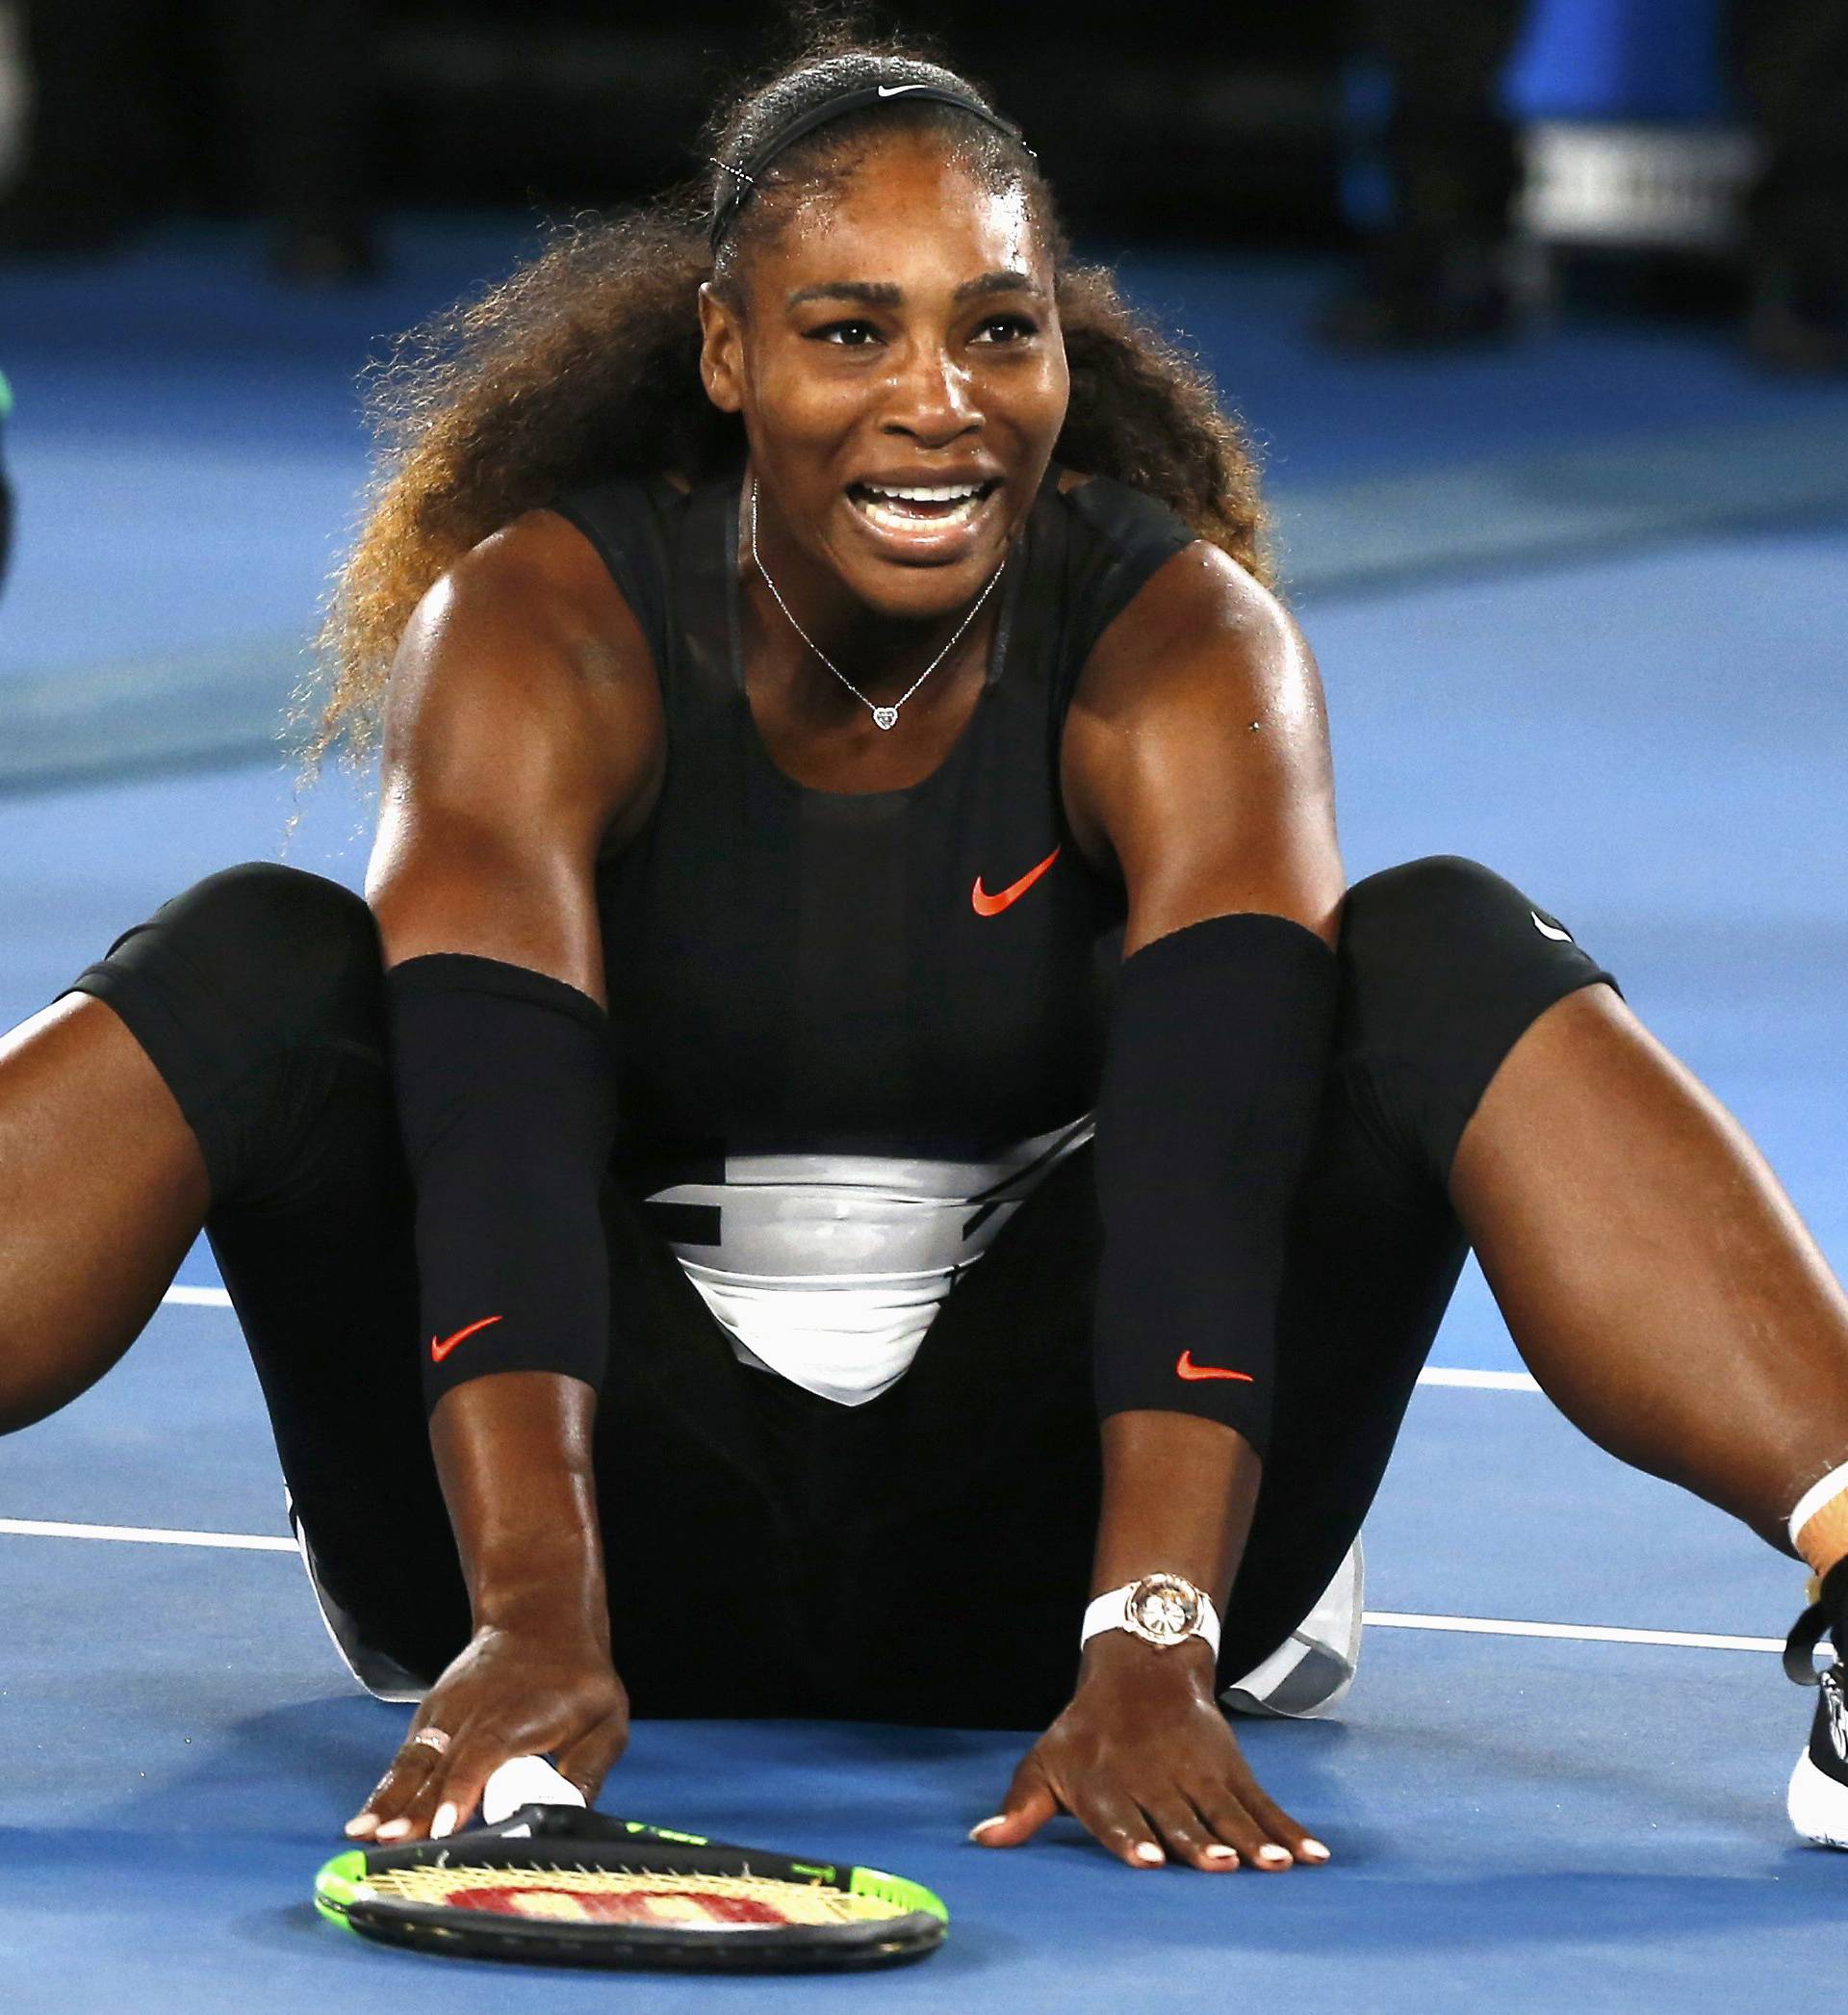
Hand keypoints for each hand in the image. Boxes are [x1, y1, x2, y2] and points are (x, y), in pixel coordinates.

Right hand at [345, 1619, 628, 1843]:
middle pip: (440, 1768)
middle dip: (415, 1809)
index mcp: (515, 1717)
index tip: (445, 1827)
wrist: (539, 1623)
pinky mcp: (430, 1720)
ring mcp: (445, 1715)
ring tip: (361, 1835)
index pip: (482, 1755)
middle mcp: (472, 1715)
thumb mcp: (606, 1718)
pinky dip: (386, 1791)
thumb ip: (589, 1769)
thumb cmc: (578, 1678)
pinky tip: (365, 1824)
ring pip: (414, 1764)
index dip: (461, 1791)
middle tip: (389, 1845)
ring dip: (389, 1801)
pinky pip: (406, 1761)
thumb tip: (570, 1819)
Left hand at [970, 1634, 1329, 1870]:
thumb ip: (1022, 1807)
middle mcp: (1154, 1780)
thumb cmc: (1085, 1732)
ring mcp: (1198, 1775)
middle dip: (1198, 1842)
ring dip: (1253, 1839)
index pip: (1116, 1815)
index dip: (1130, 1837)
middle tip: (1219, 1866)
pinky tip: (1313, 1857)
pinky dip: (1290, 1829)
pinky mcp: (1231, 1770)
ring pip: (1227, 1811)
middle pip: (1179, 1816)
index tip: (1147, 1860)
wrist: (1141, 1666)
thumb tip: (982, 1841)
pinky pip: (1263, 1804)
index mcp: (1106, 1783)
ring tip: (1276, 1864)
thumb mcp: (1046, 1761)